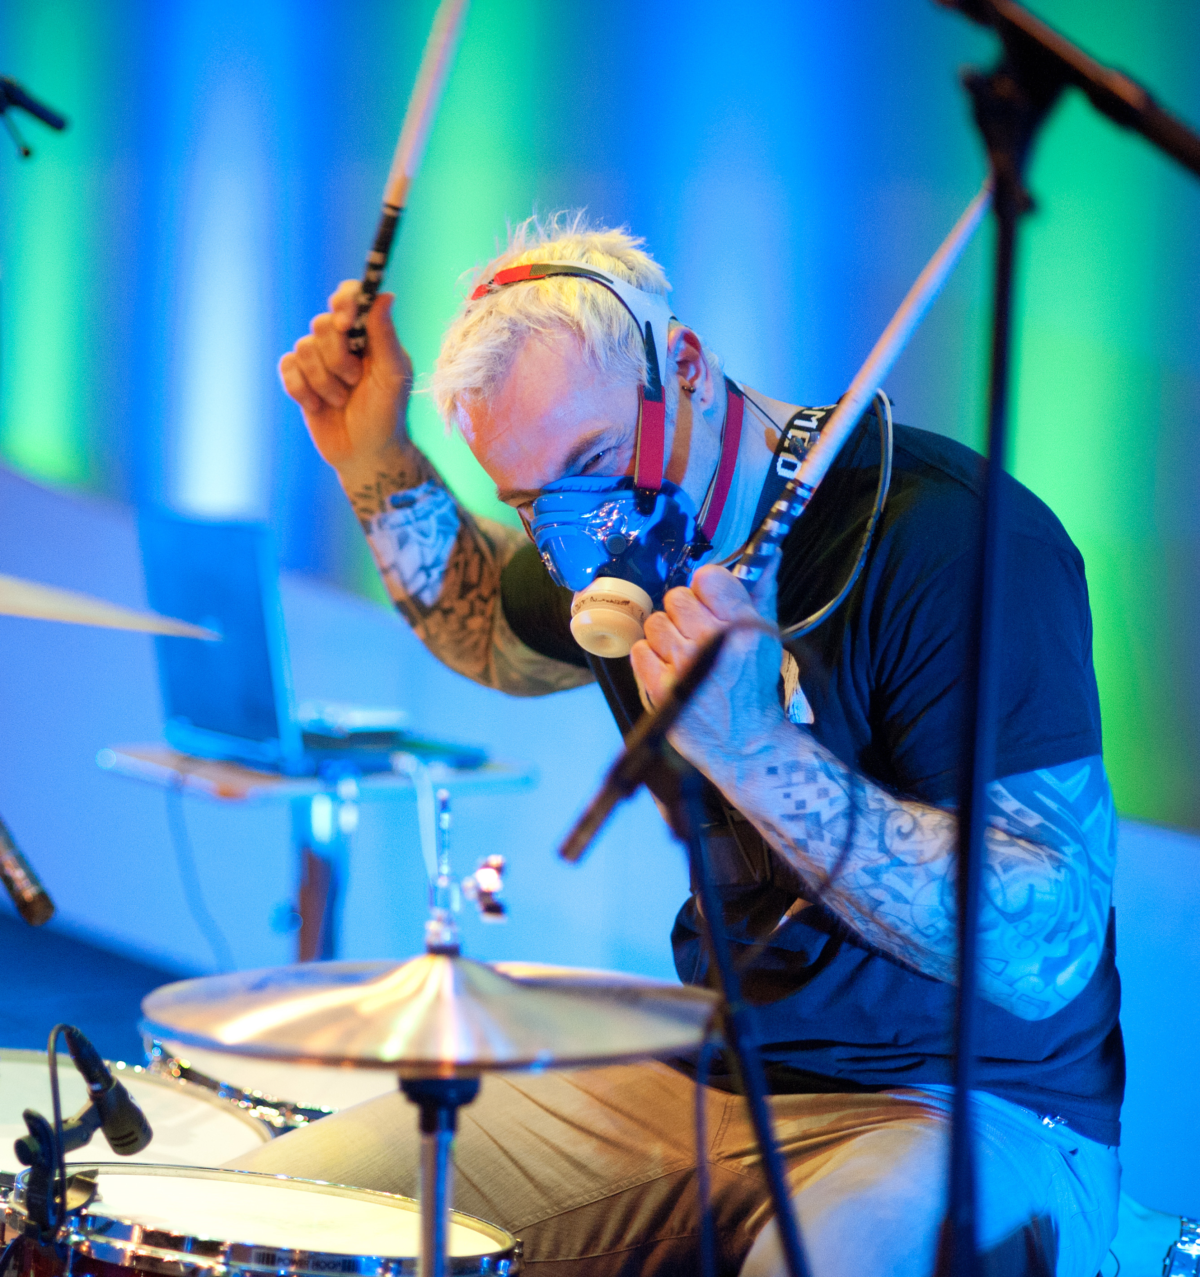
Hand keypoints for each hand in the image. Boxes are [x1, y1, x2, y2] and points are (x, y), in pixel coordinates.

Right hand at [279, 281, 414, 486]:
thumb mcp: (392, 375)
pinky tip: (318, 406)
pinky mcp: (300, 379)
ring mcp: (319, 360)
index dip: (343, 302)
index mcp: (369, 335)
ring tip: (340, 400)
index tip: (344, 324)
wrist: (365, 454)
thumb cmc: (386, 415)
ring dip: (323, 380)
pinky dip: (302, 389)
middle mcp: (342, 342)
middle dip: (336, 358)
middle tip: (353, 381)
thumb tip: (384, 295)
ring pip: (303, 348)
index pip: (350, 297)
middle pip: (321, 324)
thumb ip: (385, 336)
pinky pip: (287, 367)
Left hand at [629, 563, 786, 783]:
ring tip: (683, 654)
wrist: (745, 742)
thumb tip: (768, 553)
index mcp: (741, 623)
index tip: (710, 603)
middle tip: (697, 634)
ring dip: (666, 636)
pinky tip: (669, 670)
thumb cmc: (755, 687)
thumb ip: (762, 592)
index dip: (706, 588)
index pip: (707, 576)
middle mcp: (711, 640)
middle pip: (676, 597)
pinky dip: (651, 659)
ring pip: (654, 622)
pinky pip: (639, 650)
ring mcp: (683, 665)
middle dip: (685, 614)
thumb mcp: (767, 637)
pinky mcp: (661, 688)